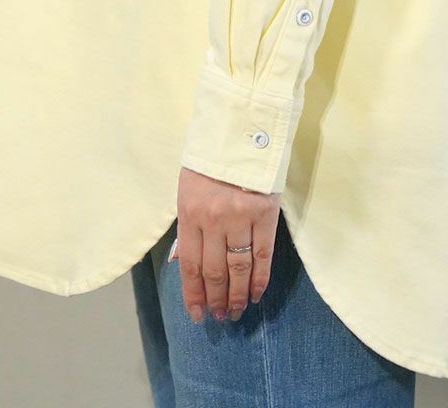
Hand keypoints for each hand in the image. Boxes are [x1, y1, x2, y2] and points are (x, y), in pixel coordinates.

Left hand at [171, 166, 279, 322]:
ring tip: (237, 312)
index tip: (197, 315)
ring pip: (238, 268)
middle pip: (214, 271)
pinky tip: (257, 294)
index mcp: (189, 213)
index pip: (190, 264)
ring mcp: (240, 218)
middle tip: (220, 318)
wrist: (241, 130)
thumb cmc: (210, 162)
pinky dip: (260, 278)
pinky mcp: (265, 214)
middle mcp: (213, 219)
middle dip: (216, 299)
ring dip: (237, 295)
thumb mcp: (187, 190)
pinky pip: (263, 255)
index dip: (193, 294)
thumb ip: (187, 228)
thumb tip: (183, 264)